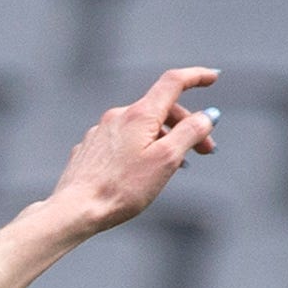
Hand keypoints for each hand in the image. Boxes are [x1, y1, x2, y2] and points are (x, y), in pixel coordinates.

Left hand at [44, 68, 219, 239]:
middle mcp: (118, 116)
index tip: (213, 78)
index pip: (174, 82)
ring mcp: (100, 132)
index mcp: (140, 114)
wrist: (75, 210)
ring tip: (177, 166)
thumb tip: (208, 116)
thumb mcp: (166, 160)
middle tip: (205, 150)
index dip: (196, 76)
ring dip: (163, 140)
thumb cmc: (121, 189)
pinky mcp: (89, 150)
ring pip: (141, 128)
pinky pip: (121, 142)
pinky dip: (139, 149)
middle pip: (160, 109)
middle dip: (186, 126)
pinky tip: (142, 170)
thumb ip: (190, 133)